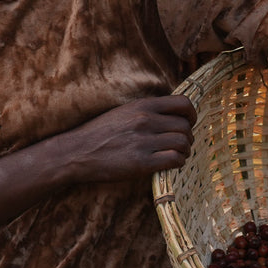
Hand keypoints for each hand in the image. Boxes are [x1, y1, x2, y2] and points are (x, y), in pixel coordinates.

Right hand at [58, 95, 197, 183]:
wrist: (76, 152)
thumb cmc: (99, 133)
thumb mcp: (123, 112)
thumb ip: (147, 111)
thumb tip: (171, 115)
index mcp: (142, 105)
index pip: (183, 103)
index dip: (191, 115)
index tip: (188, 123)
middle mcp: (146, 120)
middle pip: (185, 126)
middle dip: (188, 137)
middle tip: (181, 144)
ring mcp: (144, 141)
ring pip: (183, 143)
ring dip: (185, 151)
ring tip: (177, 155)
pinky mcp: (141, 163)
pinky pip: (174, 160)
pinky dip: (178, 163)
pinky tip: (170, 164)